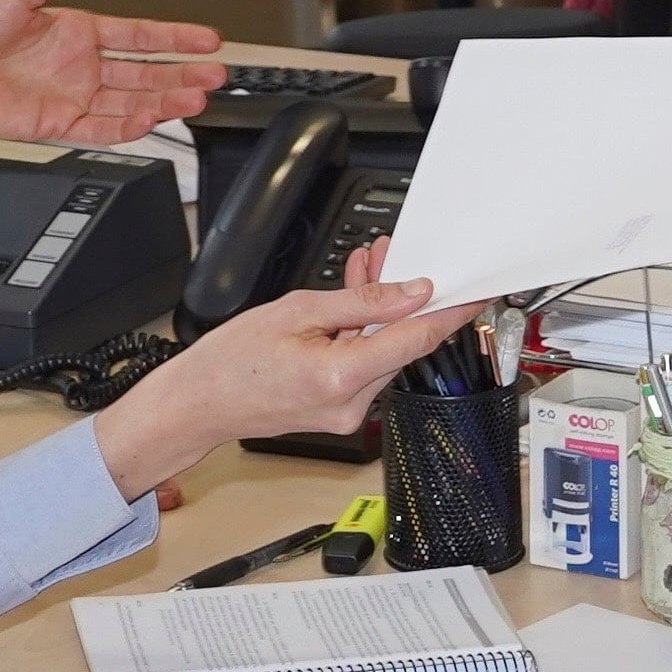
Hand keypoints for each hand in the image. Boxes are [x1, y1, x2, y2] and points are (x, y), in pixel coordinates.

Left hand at [0, 0, 224, 150]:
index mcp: (79, 30)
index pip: (141, 35)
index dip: (176, 37)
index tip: (206, 39)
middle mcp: (81, 64)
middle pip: (146, 71)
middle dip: (183, 72)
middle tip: (215, 74)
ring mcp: (73, 95)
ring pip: (132, 101)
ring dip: (165, 100)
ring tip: (195, 98)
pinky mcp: (58, 124)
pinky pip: (102, 129)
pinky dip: (129, 127)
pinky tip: (153, 120)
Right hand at [92, 242, 488, 499]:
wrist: (197, 404)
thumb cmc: (230, 362)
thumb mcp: (297, 311)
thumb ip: (362, 301)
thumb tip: (410, 292)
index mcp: (342, 377)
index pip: (418, 340)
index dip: (452, 312)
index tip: (475, 292)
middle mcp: (351, 404)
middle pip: (402, 344)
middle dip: (406, 298)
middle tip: (399, 258)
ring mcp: (346, 413)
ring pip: (384, 352)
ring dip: (383, 313)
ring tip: (371, 268)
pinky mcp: (339, 412)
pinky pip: (365, 364)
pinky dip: (364, 334)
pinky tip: (355, 303)